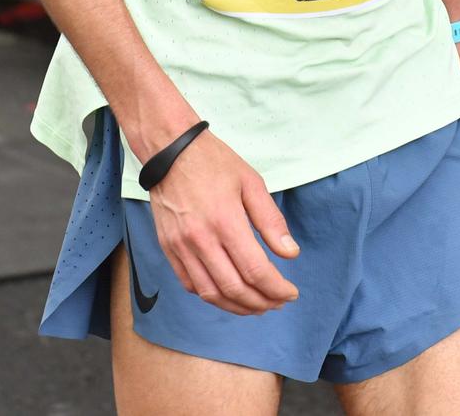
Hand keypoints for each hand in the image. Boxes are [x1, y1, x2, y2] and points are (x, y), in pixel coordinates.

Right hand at [146, 130, 301, 315]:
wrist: (169, 151)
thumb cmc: (213, 162)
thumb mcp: (250, 182)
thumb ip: (271, 220)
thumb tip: (290, 253)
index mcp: (225, 221)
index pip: (255, 270)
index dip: (276, 289)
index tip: (291, 293)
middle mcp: (200, 239)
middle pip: (234, 288)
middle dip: (261, 303)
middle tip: (277, 303)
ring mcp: (181, 246)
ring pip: (210, 293)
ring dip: (237, 307)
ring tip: (257, 306)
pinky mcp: (168, 248)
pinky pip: (190, 284)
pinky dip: (211, 296)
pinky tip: (228, 294)